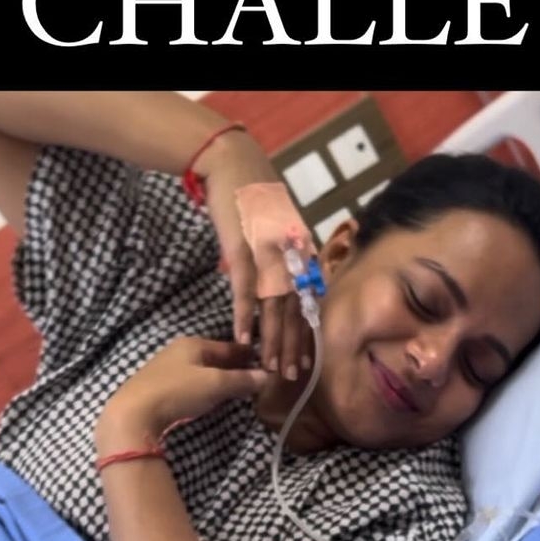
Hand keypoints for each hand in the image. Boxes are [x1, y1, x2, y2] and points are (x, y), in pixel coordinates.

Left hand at [95, 337, 265, 454]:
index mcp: (194, 343)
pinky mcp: (159, 387)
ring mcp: (167, 368)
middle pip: (215, 357)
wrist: (133, 414)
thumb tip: (267, 376)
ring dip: (219, 378)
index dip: (248, 355)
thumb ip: (241, 380)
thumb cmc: (177, 392)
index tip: (266, 364)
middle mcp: (179, 350)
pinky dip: (203, 388)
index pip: (229, 346)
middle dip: (234, 367)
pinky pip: (190, 382)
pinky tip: (208, 398)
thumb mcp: (215, 384)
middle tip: (254, 380)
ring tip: (235, 391)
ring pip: (201, 370)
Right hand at [198, 130, 314, 381]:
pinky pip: (246, 289)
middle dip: (292, 347)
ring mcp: (268, 255)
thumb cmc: (252, 197)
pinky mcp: (244, 249)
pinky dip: (245, 316)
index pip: (304, 303)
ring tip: (272, 369)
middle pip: (293, 311)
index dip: (305, 335)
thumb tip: (277, 282)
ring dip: (273, 341)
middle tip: (292, 377)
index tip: (306, 362)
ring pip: (274, 307)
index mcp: (298, 255)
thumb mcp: (275, 229)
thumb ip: (280, 257)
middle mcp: (289, 258)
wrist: (233, 164)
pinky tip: (244, 339)